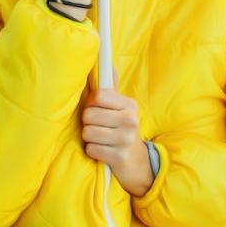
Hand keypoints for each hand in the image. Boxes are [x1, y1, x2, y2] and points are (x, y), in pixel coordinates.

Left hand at [81, 65, 153, 196]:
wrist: (136, 162)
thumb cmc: (121, 129)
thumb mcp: (121, 109)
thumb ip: (112, 89)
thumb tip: (108, 64)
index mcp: (129, 105)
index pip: (98, 96)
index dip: (91, 104)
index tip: (97, 110)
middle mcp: (130, 120)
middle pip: (89, 115)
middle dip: (88, 123)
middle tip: (98, 127)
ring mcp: (126, 140)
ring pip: (88, 133)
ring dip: (89, 138)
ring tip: (100, 139)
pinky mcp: (120, 157)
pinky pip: (91, 150)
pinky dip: (93, 151)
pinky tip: (103, 151)